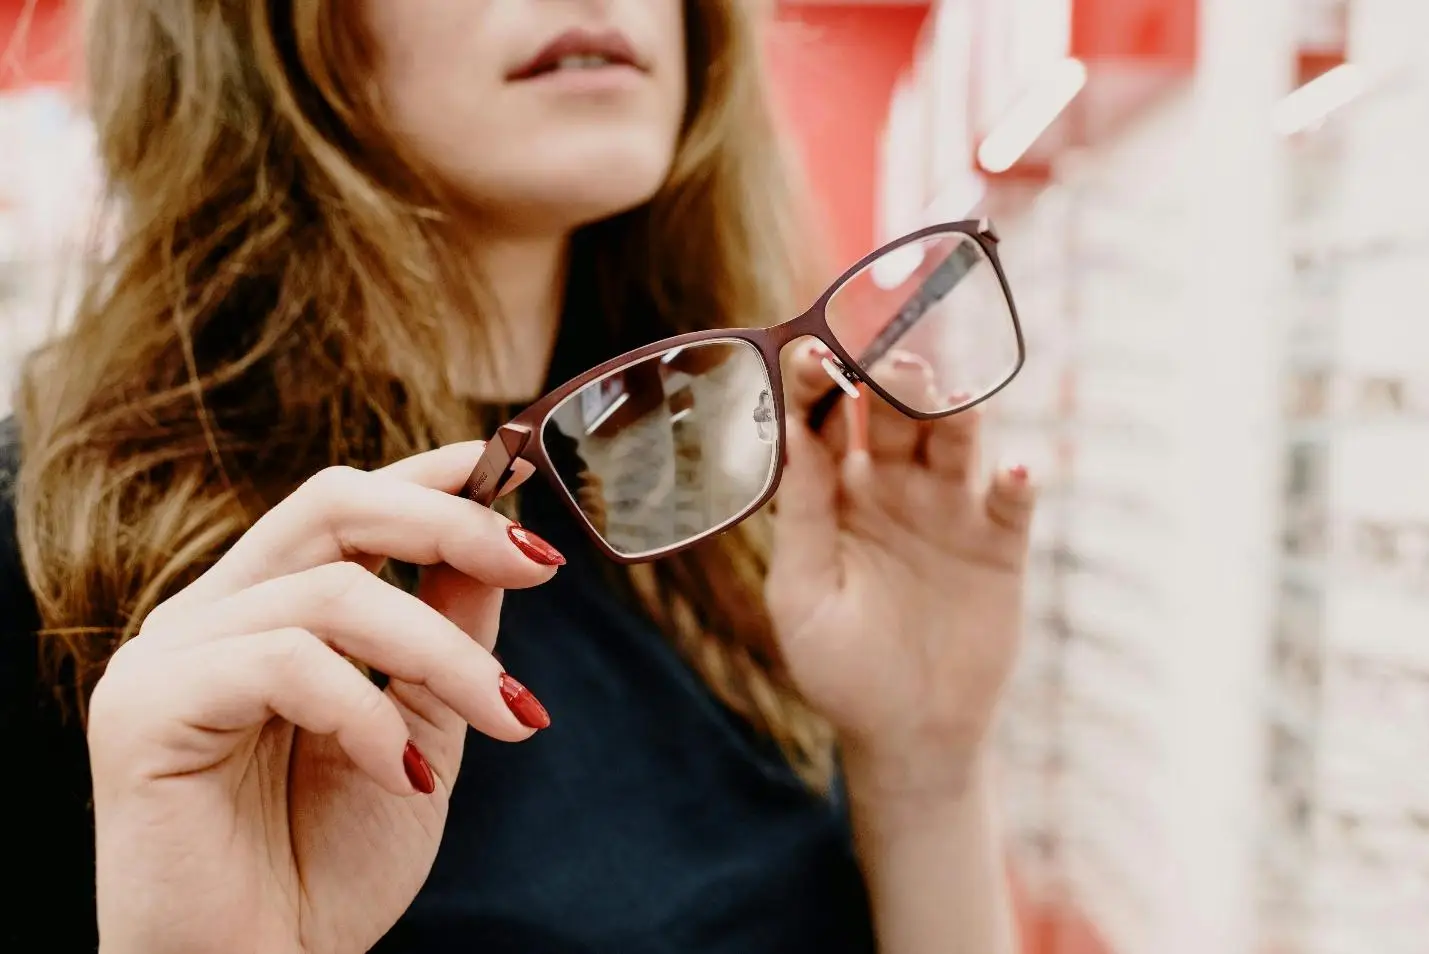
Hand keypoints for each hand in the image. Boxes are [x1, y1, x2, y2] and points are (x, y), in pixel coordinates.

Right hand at [86, 443, 561, 953]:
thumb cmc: (331, 864)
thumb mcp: (421, 727)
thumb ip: (447, 631)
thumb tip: (498, 541)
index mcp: (265, 611)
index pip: (343, 504)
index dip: (429, 474)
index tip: (514, 464)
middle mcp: (209, 616)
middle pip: (330, 505)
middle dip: (450, 522)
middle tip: (541, 564)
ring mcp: (168, 656)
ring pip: (329, 591)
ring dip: (444, 654)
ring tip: (511, 718)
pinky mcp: (145, 709)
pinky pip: (285, 665)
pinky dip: (367, 714)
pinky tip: (403, 776)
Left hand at [768, 342, 1035, 797]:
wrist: (908, 735)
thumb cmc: (839, 669)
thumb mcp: (803, 594)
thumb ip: (802, 515)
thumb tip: (792, 431)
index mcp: (835, 493)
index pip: (825, 419)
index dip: (820, 384)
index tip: (814, 353)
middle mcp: (893, 486)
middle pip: (892, 416)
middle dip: (890, 381)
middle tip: (890, 354)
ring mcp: (949, 508)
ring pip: (955, 442)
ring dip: (955, 413)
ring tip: (951, 396)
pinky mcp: (998, 542)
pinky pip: (1011, 502)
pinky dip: (1016, 483)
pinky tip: (1013, 472)